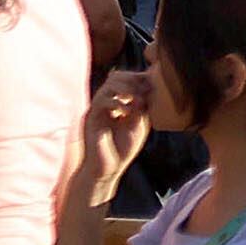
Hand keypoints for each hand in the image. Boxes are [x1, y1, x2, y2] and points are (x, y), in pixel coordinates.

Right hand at [77, 70, 152, 194]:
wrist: (106, 168)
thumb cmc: (123, 149)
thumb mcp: (139, 125)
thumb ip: (143, 107)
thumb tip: (147, 89)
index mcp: (119, 102)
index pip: (127, 79)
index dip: (140, 78)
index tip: (154, 85)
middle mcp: (107, 102)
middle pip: (117, 76)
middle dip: (133, 79)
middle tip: (145, 91)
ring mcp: (98, 108)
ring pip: (109, 84)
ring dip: (126, 88)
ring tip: (137, 100)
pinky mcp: (91, 117)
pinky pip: (101, 100)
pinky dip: (116, 102)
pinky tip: (127, 112)